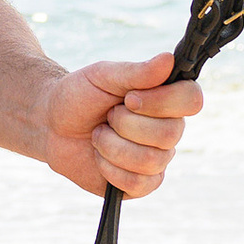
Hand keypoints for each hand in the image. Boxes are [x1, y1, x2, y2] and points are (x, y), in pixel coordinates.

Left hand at [41, 51, 201, 199]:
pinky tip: (99, 157)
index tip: (129, 98)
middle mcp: (168, 129)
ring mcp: (156, 158)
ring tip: (99, 135)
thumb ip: (137, 72)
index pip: (192, 100)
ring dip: (112, 145)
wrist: (51, 125)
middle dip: (126, 124)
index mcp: (166, 98)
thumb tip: (169, 59)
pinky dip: (109, 168)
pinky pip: (138, 183)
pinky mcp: (141, 183)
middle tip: (108, 116)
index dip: (162, 102)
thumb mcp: (103, 75)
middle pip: (170, 134)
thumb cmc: (80, 95)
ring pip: (150, 160)